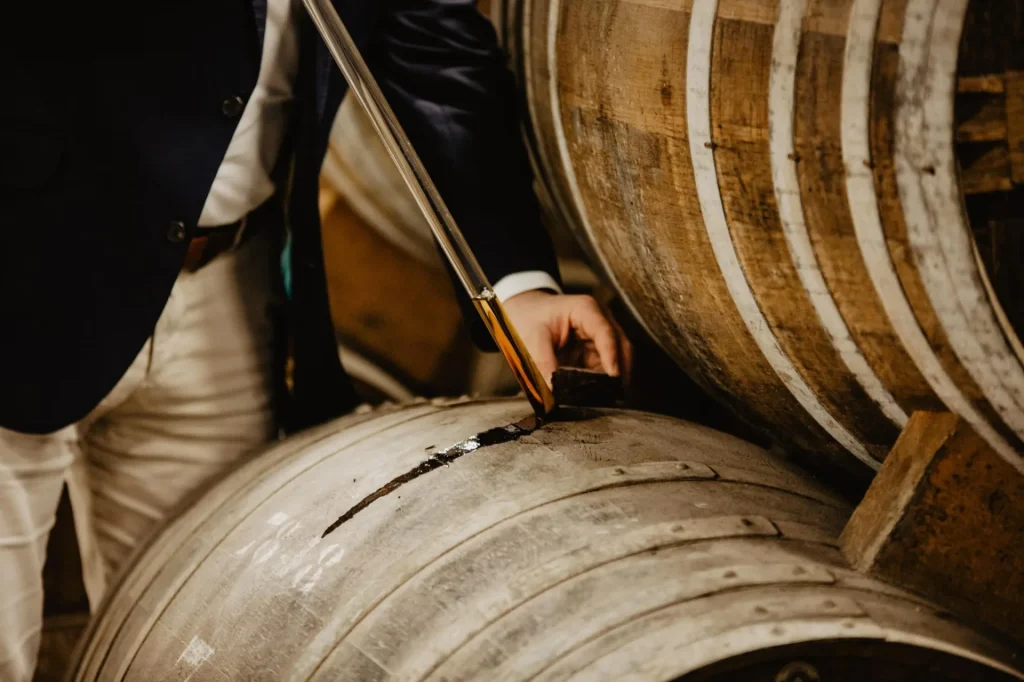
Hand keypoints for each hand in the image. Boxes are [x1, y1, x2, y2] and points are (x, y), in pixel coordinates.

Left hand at [502, 290, 632, 387]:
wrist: (522, 311)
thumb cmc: (527, 317)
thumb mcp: (531, 339)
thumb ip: (543, 364)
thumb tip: (553, 393)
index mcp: (585, 310)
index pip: (606, 334)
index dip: (612, 357)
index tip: (614, 379)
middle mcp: (599, 321)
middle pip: (621, 347)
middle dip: (620, 373)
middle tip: (613, 399)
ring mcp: (599, 337)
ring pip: (616, 361)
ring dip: (612, 381)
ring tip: (604, 402)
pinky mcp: (594, 351)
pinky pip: (603, 369)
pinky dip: (601, 383)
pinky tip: (595, 398)